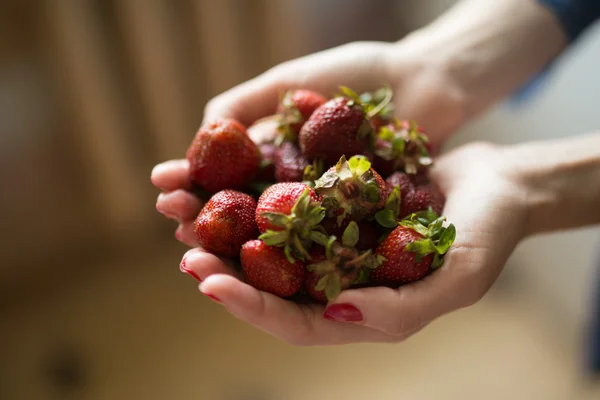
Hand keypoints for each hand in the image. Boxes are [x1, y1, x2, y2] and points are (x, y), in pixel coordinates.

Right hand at [153, 40, 466, 245]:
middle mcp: (291, 191)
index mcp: (272, 158)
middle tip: (175, 226)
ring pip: (273, 241)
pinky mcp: (356, 230)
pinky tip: (258, 264)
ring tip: (198, 251)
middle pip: (240, 215)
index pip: (223, 178)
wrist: (425, 80)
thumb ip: (244, 105)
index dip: (192, 184)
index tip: (162, 186)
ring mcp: (323, 214)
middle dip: (204, 222)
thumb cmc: (359, 74)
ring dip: (234, 250)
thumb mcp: (290, 82)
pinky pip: (321, 250)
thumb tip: (202, 134)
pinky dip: (289, 261)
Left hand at [153, 140, 527, 344]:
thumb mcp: (459, 277)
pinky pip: (289, 205)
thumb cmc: (490, 232)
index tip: (210, 283)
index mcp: (363, 311)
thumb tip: (336, 314)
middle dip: (227, 273)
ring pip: (272, 247)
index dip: (252, 306)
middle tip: (187, 253)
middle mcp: (341, 281)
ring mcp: (336, 241)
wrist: (502, 182)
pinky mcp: (336, 205)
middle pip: (272, 287)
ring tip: (192, 219)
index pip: (295, 322)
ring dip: (231, 236)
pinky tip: (230, 180)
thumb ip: (402, 308)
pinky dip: (258, 197)